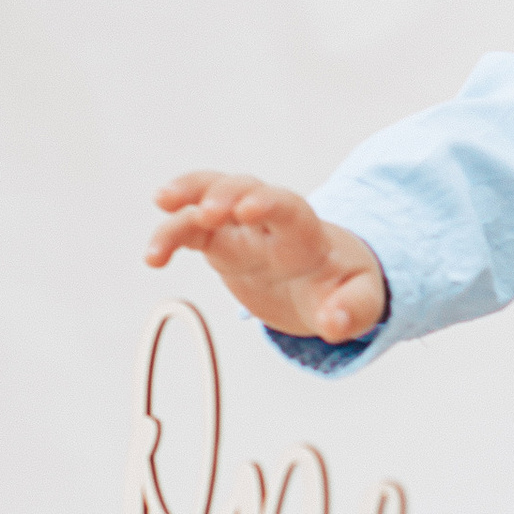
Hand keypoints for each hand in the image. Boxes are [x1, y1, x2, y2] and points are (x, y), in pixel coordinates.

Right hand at [146, 172, 386, 343]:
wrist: (327, 281)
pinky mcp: (221, 244)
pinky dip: (170, 236)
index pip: (286, 207)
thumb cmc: (345, 285)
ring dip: (185, 200)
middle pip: (244, 187)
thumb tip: (333, 325)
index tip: (244, 211)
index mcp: (306, 232)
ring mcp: (241, 228)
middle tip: (204, 213)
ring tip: (160, 216)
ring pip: (208, 197)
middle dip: (223, 193)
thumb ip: (351, 312)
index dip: (266, 203)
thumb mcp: (361, 302)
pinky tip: (153, 258)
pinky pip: (190, 230)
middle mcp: (269, 221)